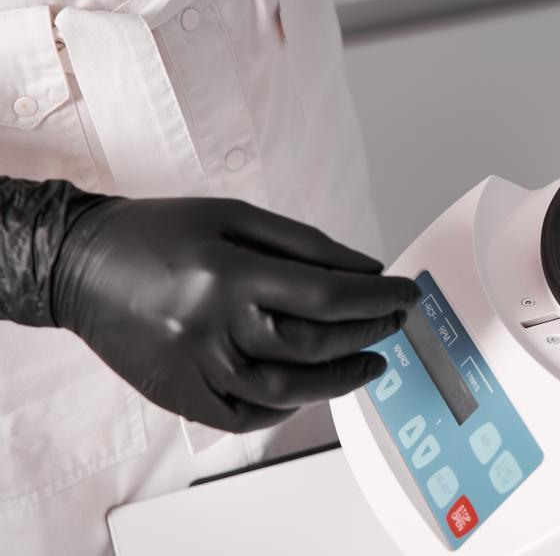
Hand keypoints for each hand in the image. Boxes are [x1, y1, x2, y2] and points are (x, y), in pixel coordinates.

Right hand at [51, 197, 418, 431]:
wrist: (79, 263)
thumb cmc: (160, 232)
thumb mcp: (236, 215)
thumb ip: (307, 245)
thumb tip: (367, 270)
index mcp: (229, 275)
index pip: (327, 296)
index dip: (378, 298)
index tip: (406, 293)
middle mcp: (212, 327)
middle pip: (314, 344)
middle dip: (368, 333)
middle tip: (394, 321)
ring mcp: (195, 369)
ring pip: (288, 390)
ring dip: (341, 378)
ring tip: (370, 359)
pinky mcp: (180, 397)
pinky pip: (246, 417)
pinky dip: (287, 408)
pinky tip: (313, 387)